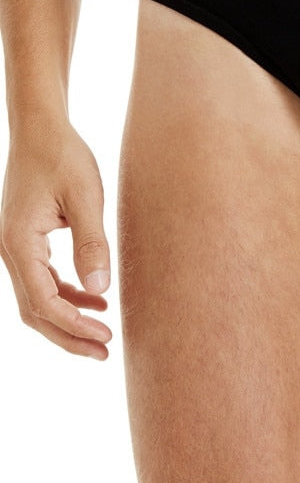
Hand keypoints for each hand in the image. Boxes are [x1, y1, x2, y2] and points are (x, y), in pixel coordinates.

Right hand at [1, 119, 112, 358]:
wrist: (41, 129)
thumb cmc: (64, 157)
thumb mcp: (86, 198)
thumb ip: (93, 243)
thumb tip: (100, 289)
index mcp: (20, 243)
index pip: (43, 302)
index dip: (74, 325)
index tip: (106, 336)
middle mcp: (10, 250)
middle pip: (35, 311)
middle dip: (69, 336)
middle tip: (104, 352)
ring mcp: (15, 248)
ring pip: (37, 300)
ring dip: (68, 320)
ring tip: (104, 334)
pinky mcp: (26, 242)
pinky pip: (42, 281)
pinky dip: (67, 296)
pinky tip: (96, 299)